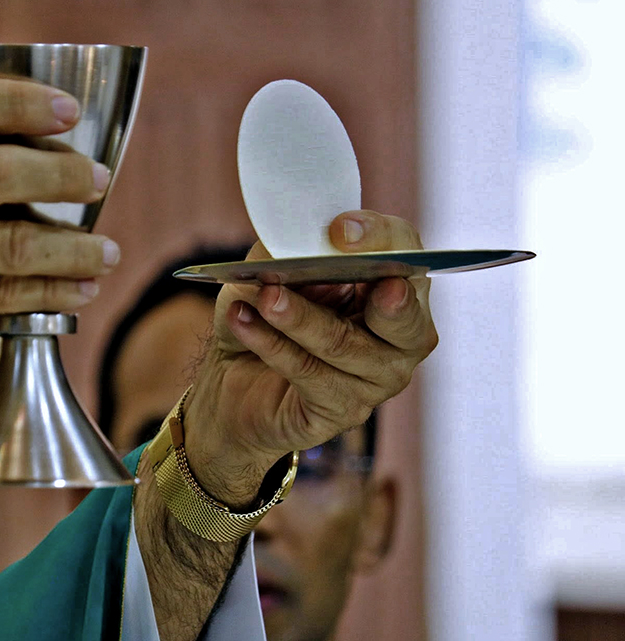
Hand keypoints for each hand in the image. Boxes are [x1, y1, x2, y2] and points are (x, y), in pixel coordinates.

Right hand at [0, 76, 116, 387]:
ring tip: (105, 249)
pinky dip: (50, 293)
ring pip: (11, 245)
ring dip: (73, 248)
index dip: (25, 105)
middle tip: (98, 179)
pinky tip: (78, 288)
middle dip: (63, 175)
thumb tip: (16, 134)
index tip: (67, 112)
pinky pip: (1, 296)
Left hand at [183, 210, 437, 506]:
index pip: (405, 255)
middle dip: (372, 289)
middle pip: (402, 315)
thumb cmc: (264, 314)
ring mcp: (378, 379)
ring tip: (265, 295)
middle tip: (339, 266)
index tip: (340, 230)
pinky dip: (270, 344)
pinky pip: (309, 373)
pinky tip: (242, 320)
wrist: (235, 377)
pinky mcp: (343, 410)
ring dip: (298, 316)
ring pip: (342, 343)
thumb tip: (290, 242)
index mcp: (394, 285)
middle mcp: (401, 336)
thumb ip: (285, 251)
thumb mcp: (268, 269)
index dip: (379, 239)